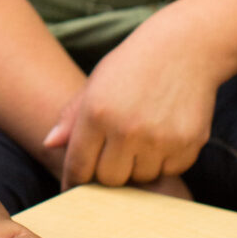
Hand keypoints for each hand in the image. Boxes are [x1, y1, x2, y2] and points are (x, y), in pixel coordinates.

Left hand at [44, 20, 216, 189]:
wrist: (184, 48)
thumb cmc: (132, 65)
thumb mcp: (95, 83)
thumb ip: (71, 117)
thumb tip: (48, 144)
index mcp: (96, 112)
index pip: (79, 164)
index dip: (73, 181)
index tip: (72, 189)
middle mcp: (127, 129)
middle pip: (109, 180)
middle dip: (107, 171)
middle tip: (112, 153)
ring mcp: (159, 139)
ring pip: (140, 178)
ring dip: (137, 166)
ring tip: (139, 136)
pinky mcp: (188, 144)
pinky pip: (168, 170)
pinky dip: (163, 160)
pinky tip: (162, 133)